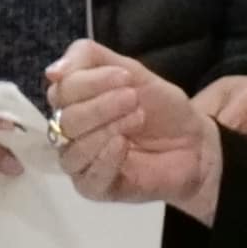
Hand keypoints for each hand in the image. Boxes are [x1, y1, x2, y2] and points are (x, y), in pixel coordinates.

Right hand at [47, 41, 219, 214]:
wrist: (194, 143)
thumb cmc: (160, 108)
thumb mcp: (129, 70)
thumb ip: (88, 58)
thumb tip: (52, 72)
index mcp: (72, 103)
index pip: (60, 91)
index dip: (89, 82)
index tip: (126, 77)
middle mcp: (69, 133)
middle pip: (65, 119)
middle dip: (102, 105)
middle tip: (134, 99)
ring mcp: (80, 163)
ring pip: (73, 149)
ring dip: (108, 128)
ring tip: (138, 120)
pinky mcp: (94, 189)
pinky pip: (86, 178)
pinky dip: (106, 158)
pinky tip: (125, 146)